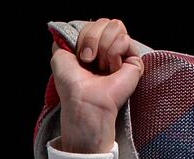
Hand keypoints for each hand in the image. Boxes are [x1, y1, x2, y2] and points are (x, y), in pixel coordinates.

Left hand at [50, 18, 144, 153]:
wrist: (85, 102)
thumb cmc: (72, 86)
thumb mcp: (59, 57)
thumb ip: (63, 40)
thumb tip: (69, 31)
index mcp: (92, 47)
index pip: (93, 24)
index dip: (84, 35)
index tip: (80, 56)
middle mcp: (107, 49)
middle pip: (104, 22)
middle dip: (92, 39)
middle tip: (89, 61)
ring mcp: (121, 54)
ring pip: (116, 26)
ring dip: (103, 47)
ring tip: (102, 67)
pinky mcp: (134, 59)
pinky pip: (125, 39)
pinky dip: (113, 53)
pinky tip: (113, 69)